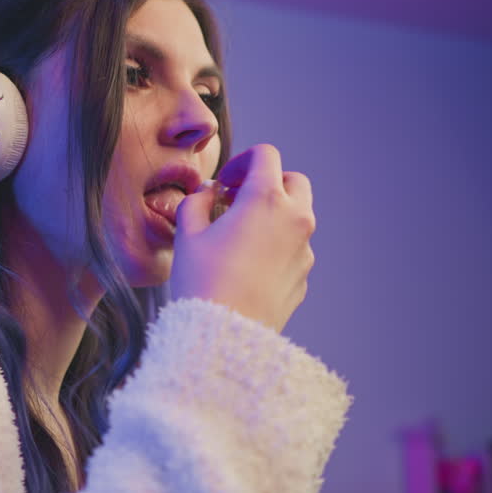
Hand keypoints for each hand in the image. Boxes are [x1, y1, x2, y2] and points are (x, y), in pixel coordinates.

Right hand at [170, 144, 315, 332]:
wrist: (224, 336)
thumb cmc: (202, 282)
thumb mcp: (188, 234)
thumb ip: (197, 202)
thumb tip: (208, 193)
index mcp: (266, 199)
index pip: (265, 156)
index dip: (242, 161)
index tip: (225, 182)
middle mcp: (294, 219)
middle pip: (294, 181)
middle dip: (268, 183)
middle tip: (238, 200)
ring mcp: (304, 250)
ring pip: (297, 217)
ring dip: (274, 215)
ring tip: (240, 235)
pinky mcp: (303, 277)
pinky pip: (294, 249)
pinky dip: (277, 246)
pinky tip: (248, 266)